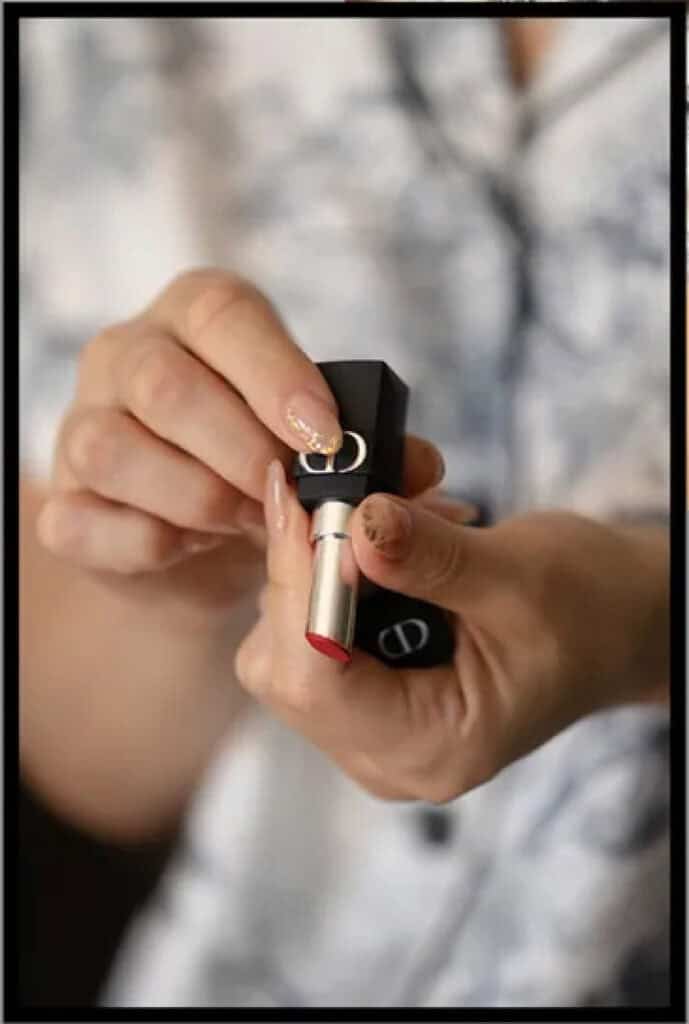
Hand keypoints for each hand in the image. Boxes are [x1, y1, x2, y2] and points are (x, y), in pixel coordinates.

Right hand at [35, 268, 444, 620]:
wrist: (198, 543)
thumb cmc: (265, 471)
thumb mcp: (322, 449)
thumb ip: (375, 451)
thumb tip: (424, 468)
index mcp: (197, 319)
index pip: (223, 316)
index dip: (276, 374)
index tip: (326, 436)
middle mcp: (128, 356)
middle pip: (165, 384)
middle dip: (240, 451)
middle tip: (290, 497)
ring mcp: (83, 425)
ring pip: (113, 449)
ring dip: (196, 499)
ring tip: (247, 524)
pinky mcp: (63, 501)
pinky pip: (83, 521)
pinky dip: (145, 545)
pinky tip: (189, 548)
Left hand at [236, 464, 667, 801]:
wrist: (615, 624)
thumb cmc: (589, 610)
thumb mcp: (518, 575)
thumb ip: (430, 557)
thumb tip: (353, 524)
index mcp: (433, 746)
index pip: (316, 681)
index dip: (298, 587)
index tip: (306, 506)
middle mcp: (388, 753)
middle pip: (285, 664)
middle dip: (303, 570)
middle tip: (345, 500)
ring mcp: (373, 728)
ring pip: (285, 644)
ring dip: (319, 566)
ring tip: (392, 522)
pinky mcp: (367, 694)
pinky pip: (310, 632)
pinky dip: (332, 576)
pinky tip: (385, 544)